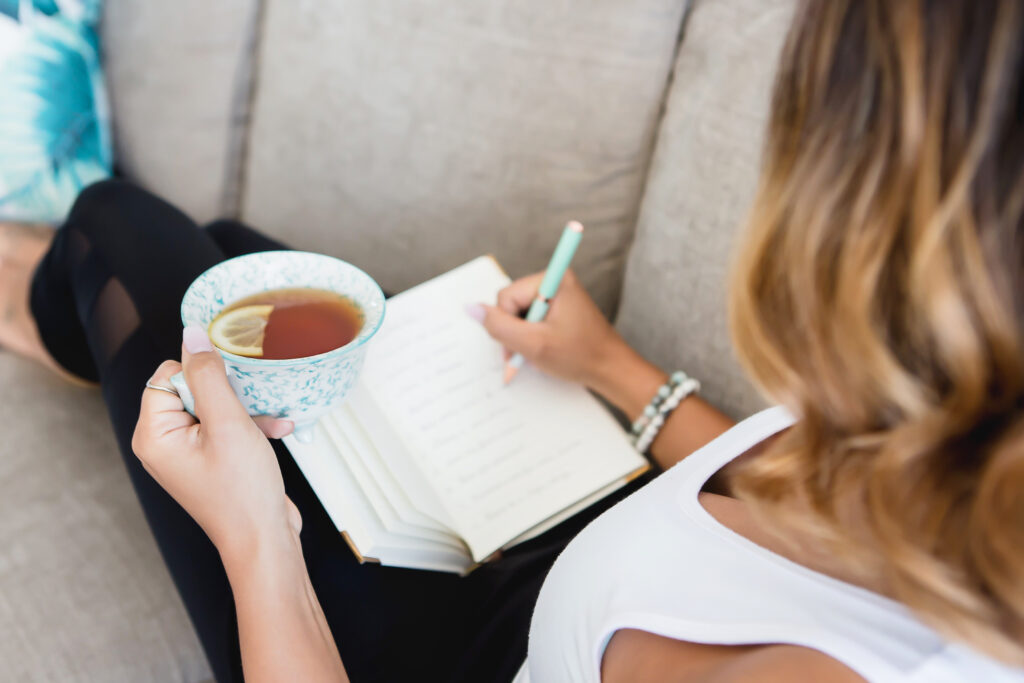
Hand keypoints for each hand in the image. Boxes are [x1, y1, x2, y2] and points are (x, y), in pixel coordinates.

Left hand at [132, 326, 301, 563]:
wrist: (264, 541)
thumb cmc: (243, 491)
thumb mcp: (229, 423)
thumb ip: (208, 376)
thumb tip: (192, 334)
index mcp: (154, 435)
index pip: (167, 375)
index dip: (203, 375)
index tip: (232, 387)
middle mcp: (163, 444)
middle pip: (190, 388)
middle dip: (229, 392)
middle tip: (251, 406)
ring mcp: (187, 454)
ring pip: (214, 405)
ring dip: (246, 409)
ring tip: (270, 422)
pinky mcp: (210, 461)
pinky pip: (225, 426)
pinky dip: (250, 426)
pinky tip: (278, 431)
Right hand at [471, 270, 630, 388]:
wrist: (612, 370)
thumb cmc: (580, 356)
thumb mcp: (534, 345)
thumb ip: (498, 326)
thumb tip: (470, 308)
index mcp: (554, 280)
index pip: (506, 296)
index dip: (508, 324)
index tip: (524, 345)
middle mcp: (556, 281)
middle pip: (511, 304)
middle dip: (514, 332)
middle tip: (529, 354)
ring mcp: (558, 294)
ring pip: (519, 314)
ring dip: (522, 337)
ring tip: (539, 354)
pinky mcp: (560, 308)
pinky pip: (531, 318)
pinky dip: (532, 337)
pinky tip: (544, 350)